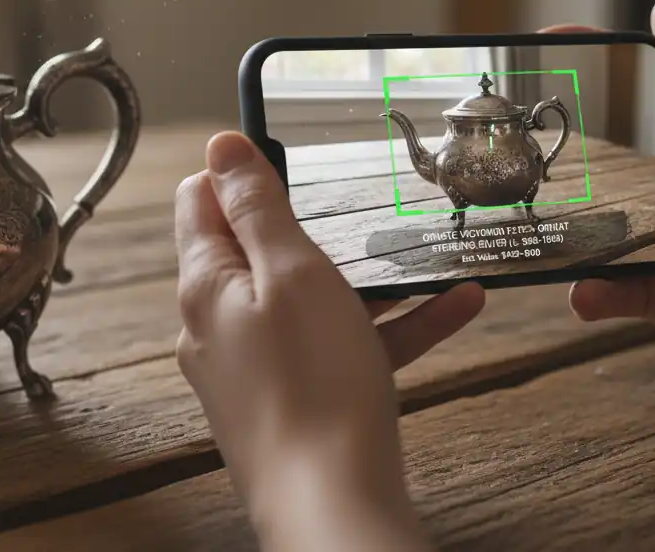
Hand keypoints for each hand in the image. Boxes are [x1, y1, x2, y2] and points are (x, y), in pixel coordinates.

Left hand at [174, 131, 484, 550]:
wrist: (333, 506)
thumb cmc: (313, 387)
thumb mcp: (290, 272)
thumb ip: (255, 207)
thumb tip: (218, 147)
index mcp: (206, 286)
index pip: (201, 204)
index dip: (240, 171)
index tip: (288, 153)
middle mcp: (219, 326)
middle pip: (258, 253)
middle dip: (314, 226)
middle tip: (363, 202)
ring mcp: (256, 368)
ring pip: (311, 303)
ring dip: (370, 277)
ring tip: (431, 256)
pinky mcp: (294, 401)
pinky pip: (339, 348)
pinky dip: (387, 327)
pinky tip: (453, 308)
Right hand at [560, 0, 654, 423]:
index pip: (634, 90)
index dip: (591, 68)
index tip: (541, 49)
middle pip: (600, 154)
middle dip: (556, 149)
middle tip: (508, 138)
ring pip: (590, 224)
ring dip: (564, 230)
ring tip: (533, 222)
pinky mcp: (652, 289)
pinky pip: (605, 288)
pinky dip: (591, 291)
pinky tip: (584, 290)